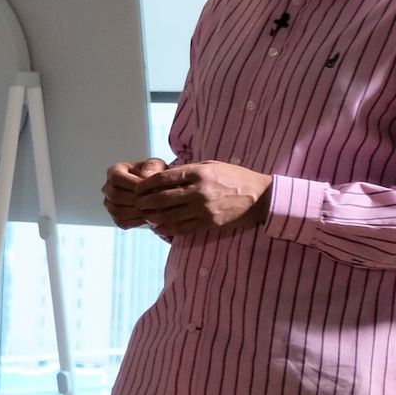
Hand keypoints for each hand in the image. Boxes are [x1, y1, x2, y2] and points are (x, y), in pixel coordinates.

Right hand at [102, 158, 168, 227]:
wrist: (156, 189)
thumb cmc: (154, 174)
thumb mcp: (156, 165)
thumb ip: (152, 167)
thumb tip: (145, 177)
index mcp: (114, 172)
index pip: (116, 178)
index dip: (131, 183)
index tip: (147, 187)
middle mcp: (108, 188)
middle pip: (115, 195)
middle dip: (135, 199)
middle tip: (153, 201)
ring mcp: (110, 204)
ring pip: (117, 210)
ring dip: (136, 211)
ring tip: (152, 209)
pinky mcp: (116, 217)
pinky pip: (121, 222)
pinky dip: (135, 221)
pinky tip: (148, 216)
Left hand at [135, 160, 271, 236]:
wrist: (259, 197)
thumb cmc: (233, 177)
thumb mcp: (210, 165)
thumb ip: (186, 170)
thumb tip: (160, 176)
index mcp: (199, 173)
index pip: (162, 179)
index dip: (145, 185)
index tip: (137, 188)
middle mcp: (199, 192)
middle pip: (160, 199)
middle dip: (144, 202)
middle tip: (136, 203)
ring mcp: (203, 210)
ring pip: (167, 216)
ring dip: (152, 217)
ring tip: (146, 215)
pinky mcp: (208, 224)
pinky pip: (180, 228)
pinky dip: (166, 228)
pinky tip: (159, 226)